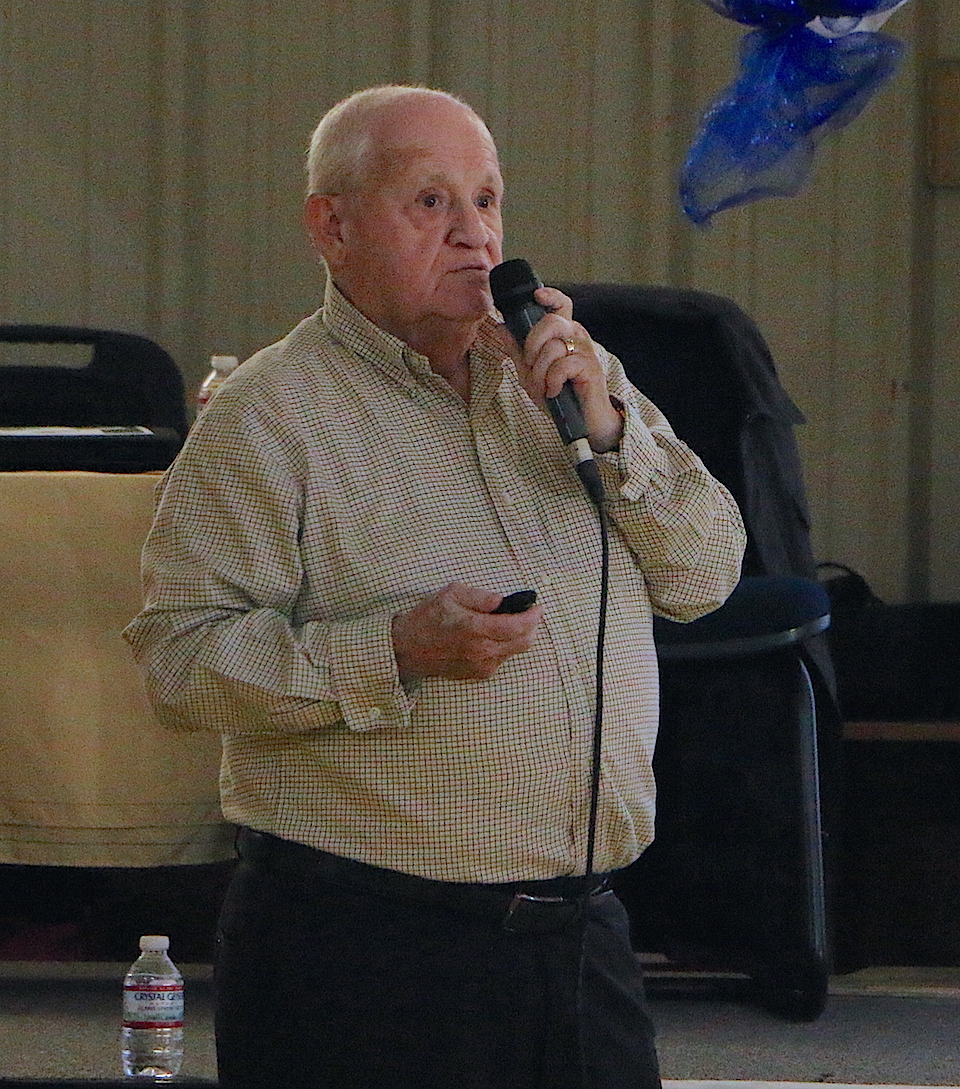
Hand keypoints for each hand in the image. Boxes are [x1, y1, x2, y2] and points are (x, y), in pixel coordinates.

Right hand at [392, 582, 542, 681]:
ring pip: (514, 652)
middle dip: (531, 627)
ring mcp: (481, 666)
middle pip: (523, 642)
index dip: (533, 616)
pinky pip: (501, 659)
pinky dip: (504, 646)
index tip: (538, 606)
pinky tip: (491, 636)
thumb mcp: (451, 594)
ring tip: (507, 622)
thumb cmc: (427, 618)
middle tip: (528, 613)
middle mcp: (482, 652)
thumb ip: (482, 597)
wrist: (406, 648)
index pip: (518, 626)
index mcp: (476, 629)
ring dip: (518, 636)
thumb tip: (505, 600)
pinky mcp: (478, 674)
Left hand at [493, 285, 622, 452]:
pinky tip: (554, 392)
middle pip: (551, 322)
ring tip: (543, 387)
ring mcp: (586, 351)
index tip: (536, 295)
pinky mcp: (591, 368)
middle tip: (531, 365)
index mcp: (564, 333)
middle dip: (532, 345)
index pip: (561, 304)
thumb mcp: (531, 373)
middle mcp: (577, 336)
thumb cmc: (559, 395)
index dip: (550, 295)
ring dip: (540, 372)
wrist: (582, 422)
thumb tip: (500, 328)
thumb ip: (517, 351)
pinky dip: (552, 382)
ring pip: (552, 348)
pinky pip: (561, 366)